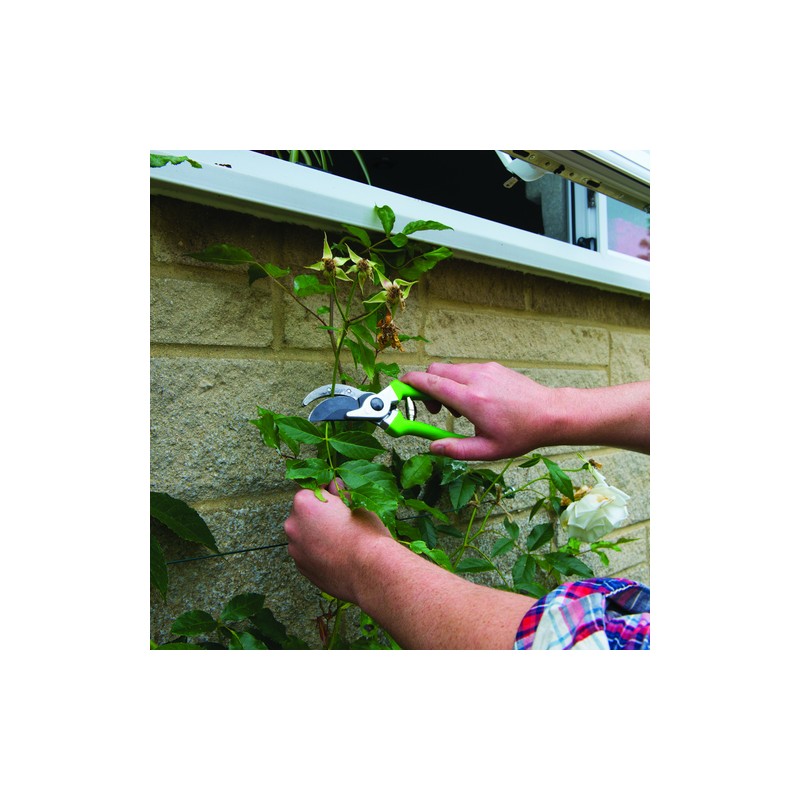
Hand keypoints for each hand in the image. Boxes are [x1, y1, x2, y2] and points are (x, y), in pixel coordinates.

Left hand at [283, 481, 391, 602]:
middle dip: (319, 513)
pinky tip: (337, 555)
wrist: (370, 573)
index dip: (327, 489)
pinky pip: (307, 552)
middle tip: (342, 520)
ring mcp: (295, 548)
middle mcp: (293, 524)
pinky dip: (318, 551)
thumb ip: (339, 493)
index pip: (310, 486)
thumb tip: (334, 487)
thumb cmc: (366, 534)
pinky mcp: (301, 568)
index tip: (338, 496)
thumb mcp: (357, 504)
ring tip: (341, 541)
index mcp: (304, 503)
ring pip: (304, 533)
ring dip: (317, 533)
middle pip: (304, 512)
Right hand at [402, 362, 555, 459]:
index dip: (409, 384)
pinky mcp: (492, 367)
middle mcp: (476, 379)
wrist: (550, 413)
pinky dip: (458, 381)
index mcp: (472, 400)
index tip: (399, 389)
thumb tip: (432, 447)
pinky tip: (472, 400)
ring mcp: (485, 369)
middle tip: (434, 409)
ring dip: (443, 384)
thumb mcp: (488, 450)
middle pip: (435, 370)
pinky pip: (465, 369)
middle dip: (425, 386)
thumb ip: (456, 450)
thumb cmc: (521, 433)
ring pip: (450, 369)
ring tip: (457, 408)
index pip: (431, 383)